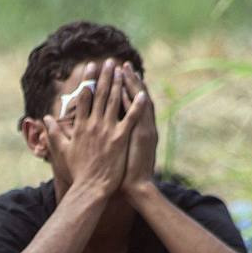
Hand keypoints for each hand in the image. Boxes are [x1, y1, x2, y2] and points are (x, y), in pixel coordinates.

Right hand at [41, 59, 143, 198]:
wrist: (90, 187)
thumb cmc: (77, 171)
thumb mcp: (61, 151)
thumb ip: (53, 133)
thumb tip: (45, 119)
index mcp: (80, 126)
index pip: (84, 97)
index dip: (88, 80)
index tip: (91, 67)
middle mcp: (94, 125)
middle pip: (100, 94)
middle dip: (105, 76)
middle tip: (109, 61)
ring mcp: (108, 130)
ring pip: (115, 101)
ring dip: (119, 83)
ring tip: (124, 70)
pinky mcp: (121, 138)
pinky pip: (131, 118)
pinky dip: (137, 105)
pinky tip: (143, 93)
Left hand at [118, 63, 157, 198]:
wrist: (138, 188)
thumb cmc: (126, 174)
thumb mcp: (124, 152)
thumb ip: (118, 137)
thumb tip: (108, 128)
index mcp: (136, 129)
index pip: (130, 104)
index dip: (125, 88)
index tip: (119, 73)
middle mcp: (142, 127)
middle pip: (134, 98)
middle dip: (128, 81)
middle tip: (122, 64)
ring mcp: (143, 131)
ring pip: (138, 102)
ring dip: (131, 85)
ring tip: (125, 69)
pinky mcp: (141, 138)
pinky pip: (136, 117)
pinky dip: (132, 104)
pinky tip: (126, 91)